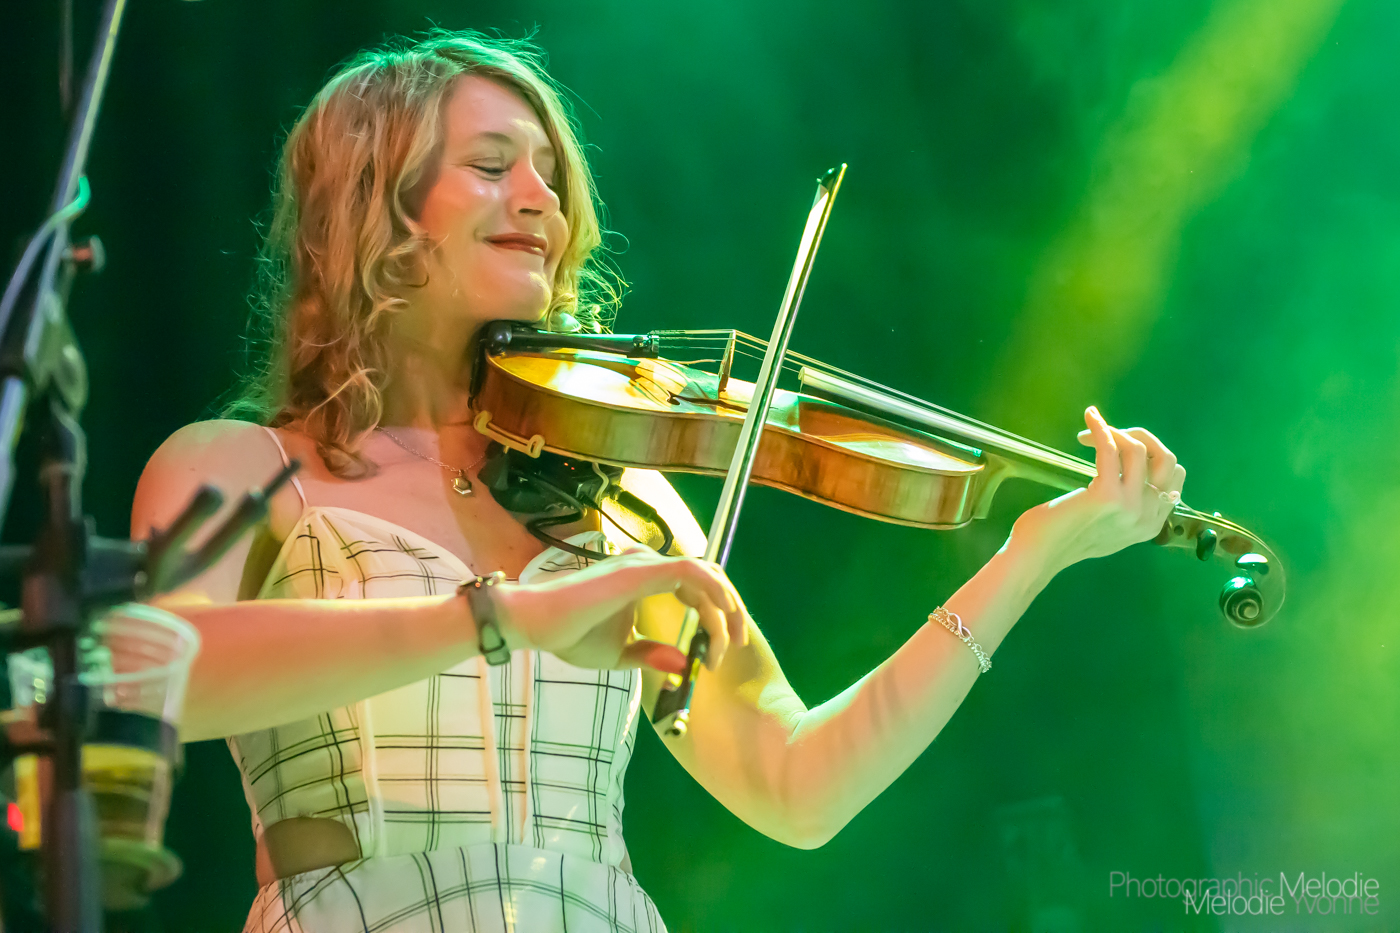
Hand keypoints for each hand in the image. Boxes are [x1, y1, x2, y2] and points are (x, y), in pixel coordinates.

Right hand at [492, 546, 748, 674]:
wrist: (535, 624)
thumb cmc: (569, 634)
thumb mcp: (620, 653)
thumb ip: (651, 654)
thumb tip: (683, 664)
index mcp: (643, 578)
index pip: (694, 584)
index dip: (715, 611)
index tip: (721, 647)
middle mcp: (646, 564)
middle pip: (707, 575)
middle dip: (730, 608)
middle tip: (737, 643)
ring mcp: (644, 564)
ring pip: (704, 575)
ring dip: (725, 606)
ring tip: (731, 639)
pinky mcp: (641, 571)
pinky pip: (690, 573)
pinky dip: (712, 590)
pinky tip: (723, 614)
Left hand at [1009, 406, 1185, 573]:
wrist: (1037, 555)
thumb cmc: (1062, 537)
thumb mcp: (1107, 525)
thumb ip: (1126, 506)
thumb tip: (1130, 473)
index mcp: (1152, 524)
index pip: (1174, 475)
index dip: (1151, 453)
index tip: (1120, 449)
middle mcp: (1148, 516)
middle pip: (1166, 458)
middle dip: (1140, 438)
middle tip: (1109, 437)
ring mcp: (1131, 507)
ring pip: (1140, 449)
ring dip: (1115, 431)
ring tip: (1089, 431)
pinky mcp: (1106, 496)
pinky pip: (1111, 449)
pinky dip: (1100, 428)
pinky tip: (1090, 418)